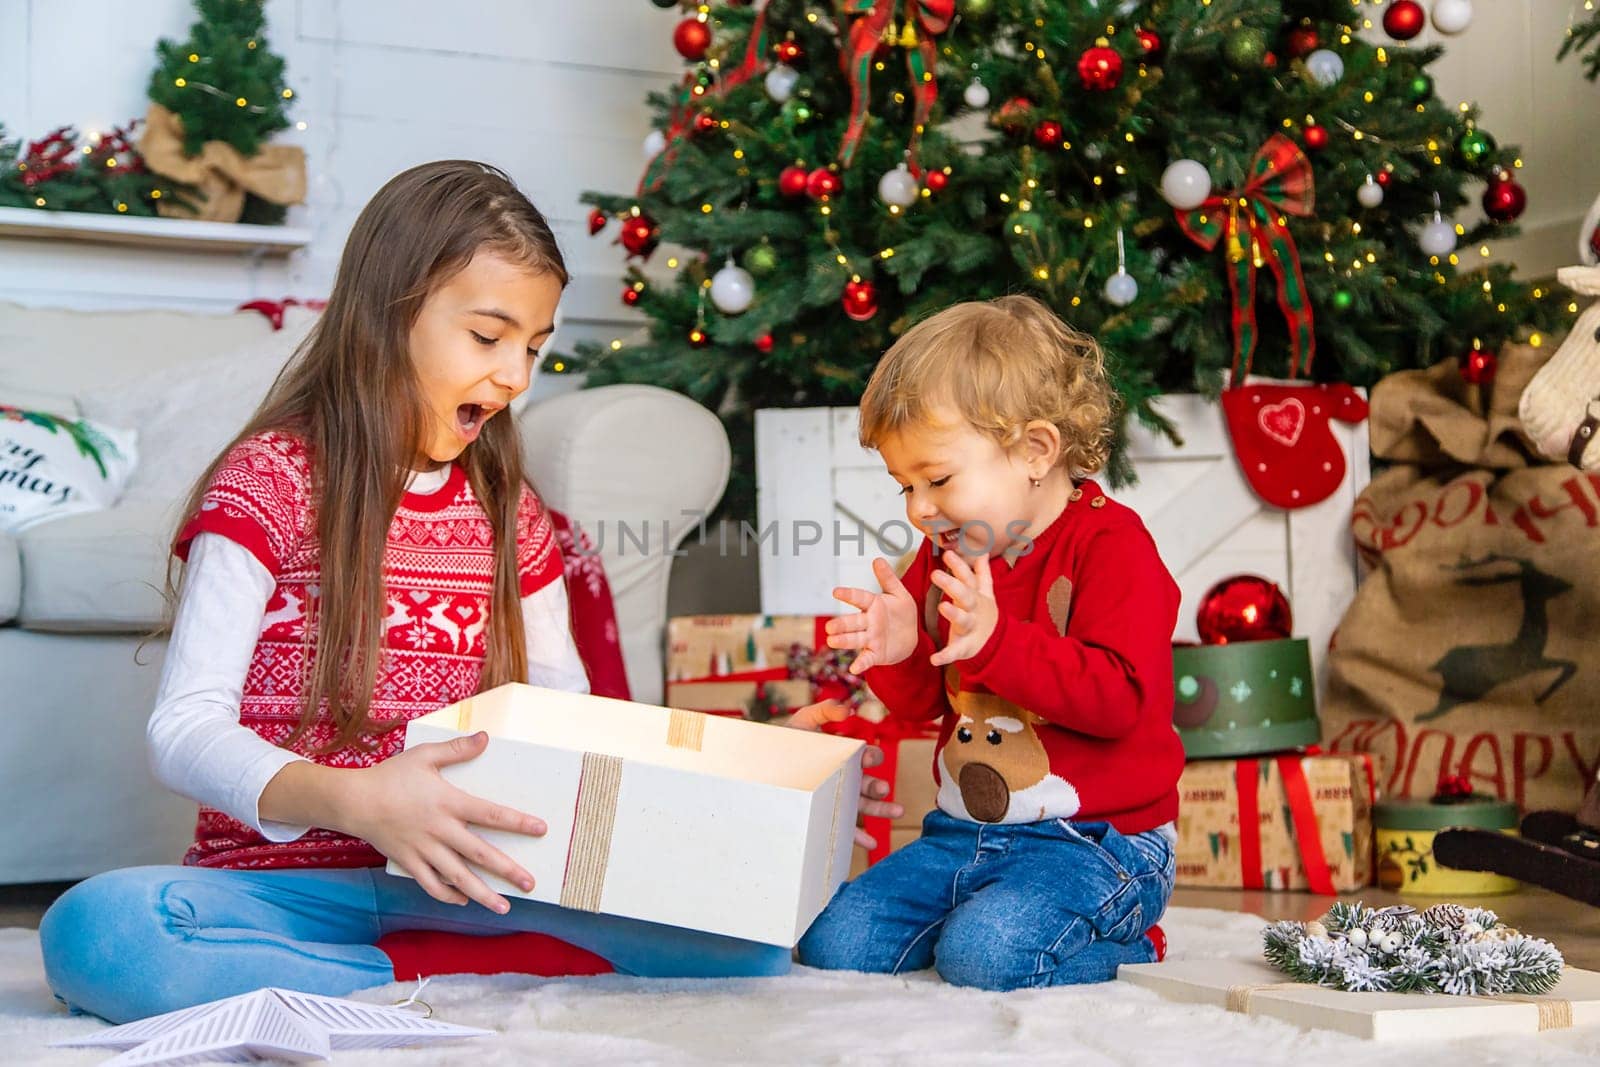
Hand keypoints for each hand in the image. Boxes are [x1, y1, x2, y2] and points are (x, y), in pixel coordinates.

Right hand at [340, 732, 545, 913]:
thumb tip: (486, 738)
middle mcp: (440, 830)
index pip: (491, 813)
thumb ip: (457, 749)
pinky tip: (464, 900)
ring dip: (482, 894)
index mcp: (448, 802)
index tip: (541, 830)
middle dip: (507, 870)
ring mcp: (424, 849)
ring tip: (504, 907)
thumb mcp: (424, 755)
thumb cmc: (391, 775)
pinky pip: (431, 885)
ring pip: (458, 877)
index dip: (518, 822)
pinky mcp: (408, 862)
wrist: (353, 801)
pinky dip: (448, 895)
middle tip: (531, 884)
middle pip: (480, 853)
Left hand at [785, 701, 903, 849]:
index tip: (867, 757)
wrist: (763, 764)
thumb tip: (847, 709)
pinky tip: (872, 844)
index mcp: (844, 757)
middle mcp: (844, 779)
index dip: (872, 756)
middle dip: (879, 785)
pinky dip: (860, 837)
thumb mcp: (803, 721)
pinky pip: (846, 829)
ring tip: (898, 811)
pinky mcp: (826, 815)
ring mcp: (837, 798)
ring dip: (882, 809)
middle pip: (869, 783)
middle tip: (882, 788)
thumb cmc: (785, 741)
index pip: (867, 757)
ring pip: (865, 806)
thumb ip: (825, 710)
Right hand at [827, 557, 919, 673]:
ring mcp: (871, 638)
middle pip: (853, 622)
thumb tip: (877, 559)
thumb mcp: (900, 594)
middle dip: (841, 624)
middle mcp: (868, 622)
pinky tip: (854, 668)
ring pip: (855, 639)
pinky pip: (867, 658)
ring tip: (831, 641)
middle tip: (830, 626)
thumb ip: (888, 578)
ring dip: (844, 641)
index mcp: (873, 605)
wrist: (911, 637)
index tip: (836, 592)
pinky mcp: (875, 654)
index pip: (859, 598)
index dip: (849, 595)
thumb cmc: (902, 613)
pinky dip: (861, 664)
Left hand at [928, 550, 997, 666]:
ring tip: (942, 607)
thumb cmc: (984, 615)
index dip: (958, 566)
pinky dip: (945, 656)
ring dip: (953, 614)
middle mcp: (974, 610)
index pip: (967, 578)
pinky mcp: (966, 647)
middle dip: (952, 585)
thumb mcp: (986, 594)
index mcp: (976, 597)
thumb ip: (982, 574)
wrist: (998, 644)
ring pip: (963, 620)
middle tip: (936, 574)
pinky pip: (955, 652)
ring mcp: (971, 629)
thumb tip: (983, 553)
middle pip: (965, 596)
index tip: (947, 553)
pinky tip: (934, 659)